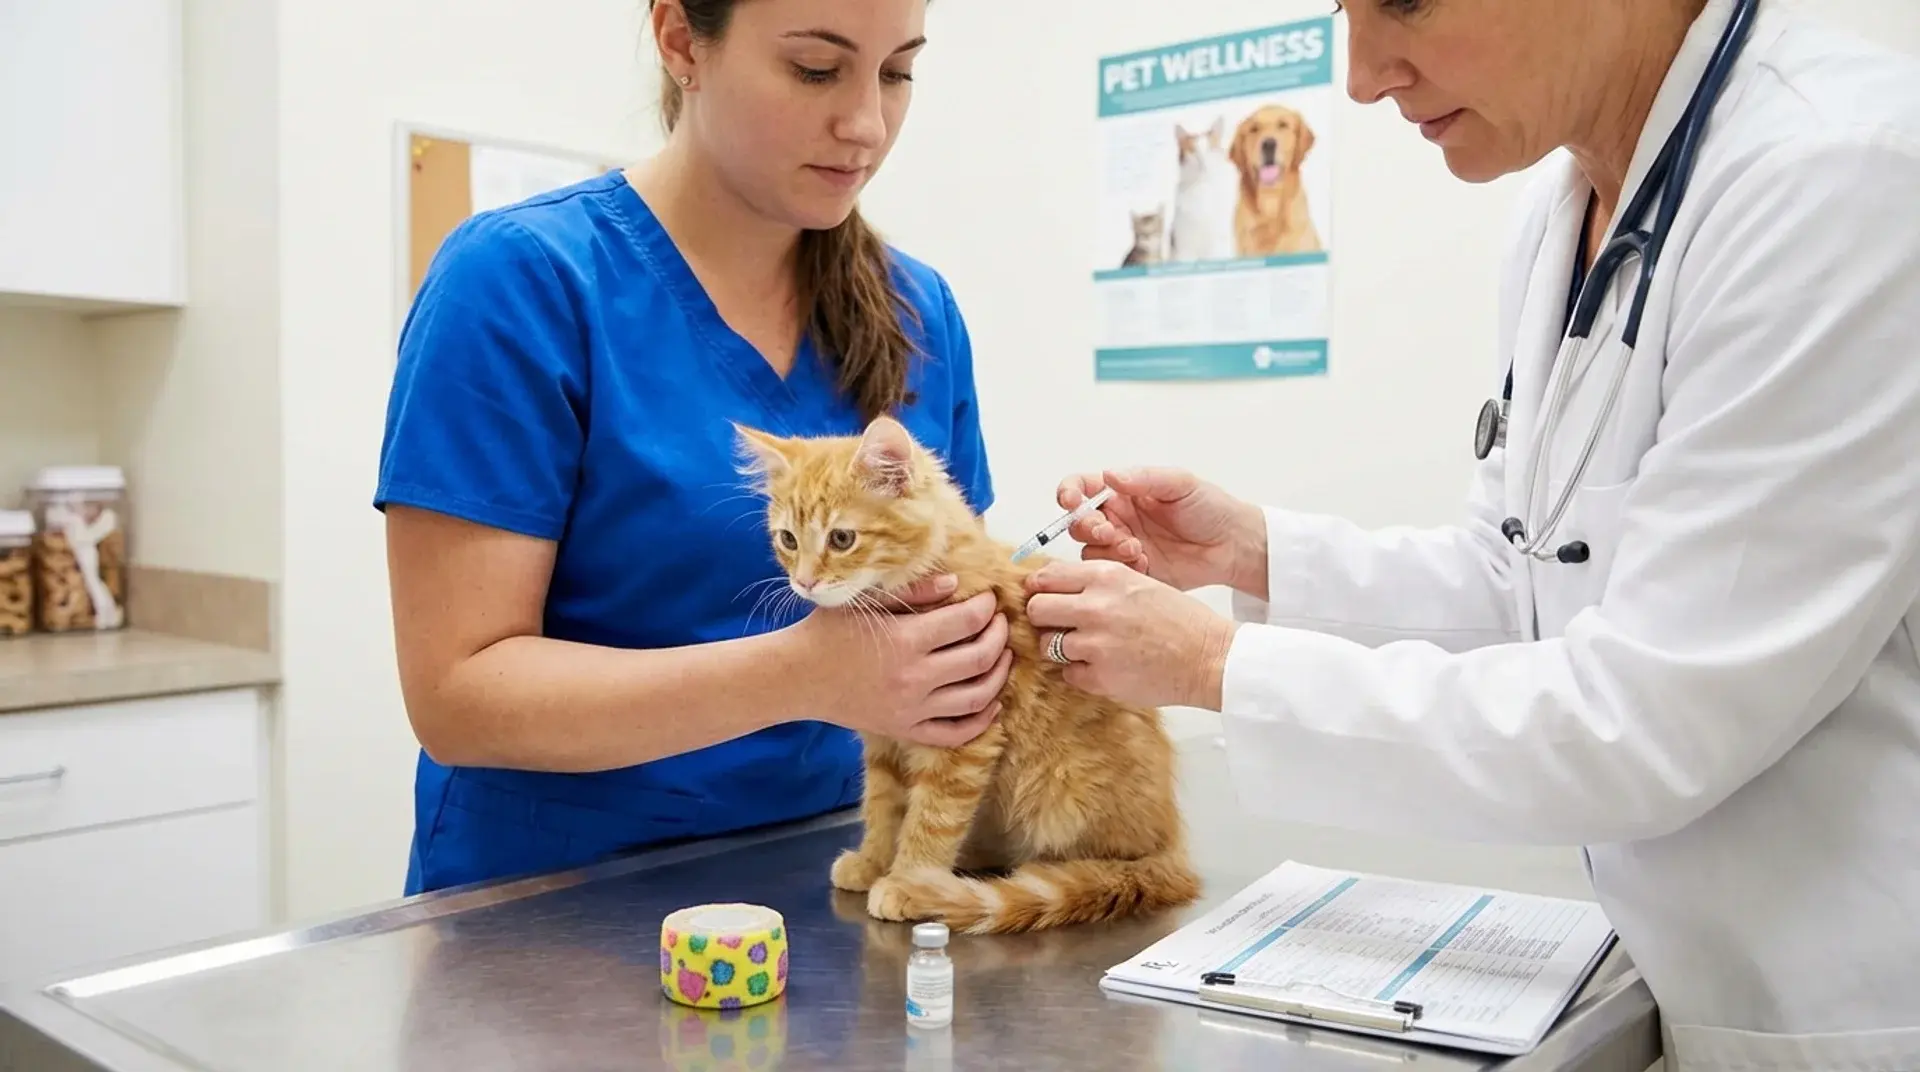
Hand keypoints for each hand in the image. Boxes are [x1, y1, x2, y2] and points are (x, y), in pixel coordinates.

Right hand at [790, 574, 1011, 746]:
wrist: (797, 677)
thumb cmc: (829, 632)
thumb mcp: (867, 601)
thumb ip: (914, 592)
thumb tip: (955, 583)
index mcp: (905, 640)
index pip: (966, 622)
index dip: (986, 608)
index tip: (988, 600)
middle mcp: (914, 678)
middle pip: (979, 659)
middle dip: (998, 637)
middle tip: (1000, 624)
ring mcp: (911, 710)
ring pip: (976, 698)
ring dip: (998, 676)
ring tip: (1002, 658)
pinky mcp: (905, 730)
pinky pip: (955, 734)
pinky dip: (981, 721)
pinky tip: (991, 704)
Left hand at [1024, 559, 1238, 710]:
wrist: (1208, 657)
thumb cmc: (1179, 620)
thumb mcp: (1138, 582)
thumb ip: (1096, 583)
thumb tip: (1053, 588)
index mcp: (1105, 576)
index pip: (1045, 577)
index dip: (1040, 590)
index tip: (1043, 598)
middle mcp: (1095, 606)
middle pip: (1036, 609)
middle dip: (1043, 618)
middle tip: (1059, 626)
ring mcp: (1095, 644)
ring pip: (1047, 644)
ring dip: (1061, 648)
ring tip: (1090, 649)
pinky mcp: (1099, 677)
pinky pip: (1068, 674)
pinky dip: (1081, 673)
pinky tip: (1105, 667)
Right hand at [1055, 468, 1265, 596]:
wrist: (1232, 545)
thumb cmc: (1210, 508)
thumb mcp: (1180, 484)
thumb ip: (1143, 478)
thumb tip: (1110, 474)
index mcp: (1123, 493)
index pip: (1082, 488)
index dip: (1069, 493)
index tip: (1072, 501)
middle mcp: (1118, 519)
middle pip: (1079, 523)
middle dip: (1088, 527)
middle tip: (1110, 531)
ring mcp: (1123, 547)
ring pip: (1090, 551)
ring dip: (1106, 550)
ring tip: (1136, 549)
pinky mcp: (1132, 573)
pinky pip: (1110, 575)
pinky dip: (1122, 569)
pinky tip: (1145, 563)